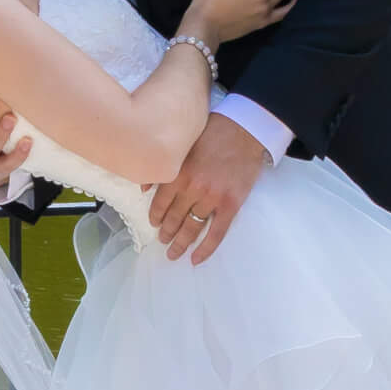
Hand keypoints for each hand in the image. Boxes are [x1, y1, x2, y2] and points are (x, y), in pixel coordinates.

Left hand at [147, 113, 267, 264]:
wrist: (246, 130)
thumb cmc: (214, 131)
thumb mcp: (184, 143)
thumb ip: (165, 165)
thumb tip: (144, 186)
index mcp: (179, 173)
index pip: (160, 202)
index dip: (155, 215)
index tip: (153, 223)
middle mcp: (192, 188)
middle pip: (174, 217)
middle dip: (166, 232)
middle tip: (161, 241)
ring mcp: (212, 198)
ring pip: (192, 227)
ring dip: (180, 242)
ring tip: (173, 253)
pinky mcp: (231, 204)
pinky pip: (216, 232)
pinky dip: (206, 248)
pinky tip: (196, 259)